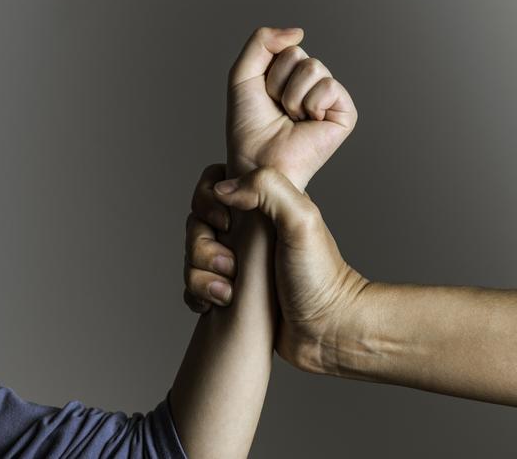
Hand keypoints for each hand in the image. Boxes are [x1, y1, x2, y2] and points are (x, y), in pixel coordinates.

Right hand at [183, 165, 368, 371]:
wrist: (325, 331)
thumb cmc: (319, 277)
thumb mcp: (302, 220)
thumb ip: (267, 188)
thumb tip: (221, 190)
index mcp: (262, 207)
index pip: (214, 185)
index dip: (207, 201)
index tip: (226, 224)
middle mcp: (246, 232)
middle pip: (196, 224)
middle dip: (202, 248)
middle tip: (232, 267)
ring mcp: (236, 263)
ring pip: (191, 257)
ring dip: (201, 276)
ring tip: (228, 294)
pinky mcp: (228, 291)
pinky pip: (194, 286)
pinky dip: (198, 295)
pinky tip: (215, 305)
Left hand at [227, 27, 356, 189]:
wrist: (256, 161)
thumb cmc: (248, 127)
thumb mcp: (242, 75)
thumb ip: (261, 42)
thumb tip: (299, 32)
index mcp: (290, 76)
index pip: (286, 48)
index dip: (268, 72)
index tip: (264, 98)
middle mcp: (311, 85)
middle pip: (299, 55)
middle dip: (279, 83)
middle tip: (278, 110)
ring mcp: (329, 99)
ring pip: (314, 67)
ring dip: (292, 96)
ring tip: (291, 118)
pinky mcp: (345, 114)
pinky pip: (330, 86)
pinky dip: (311, 104)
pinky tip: (308, 123)